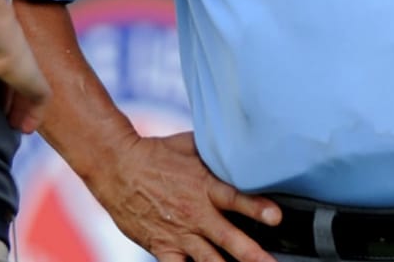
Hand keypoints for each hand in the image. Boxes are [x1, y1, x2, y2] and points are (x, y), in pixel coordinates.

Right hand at [0, 31, 50, 133]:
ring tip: (15, 130)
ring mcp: (24, 69)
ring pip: (29, 93)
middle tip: (4, 123)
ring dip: (24, 111)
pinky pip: (41, 100)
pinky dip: (35, 115)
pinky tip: (25, 130)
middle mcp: (8, 61)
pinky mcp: (34, 78)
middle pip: (15, 85)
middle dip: (12, 102)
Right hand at [89, 131, 280, 261]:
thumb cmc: (156, 153)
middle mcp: (195, 214)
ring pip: (209, 261)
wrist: (116, 166)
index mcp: (205, 186)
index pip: (236, 198)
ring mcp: (179, 234)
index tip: (276, 218)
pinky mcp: (162, 246)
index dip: (258, 208)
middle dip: (254, 255)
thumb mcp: (190, 144)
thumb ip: (217, 152)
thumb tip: (242, 143)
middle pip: (230, 239)